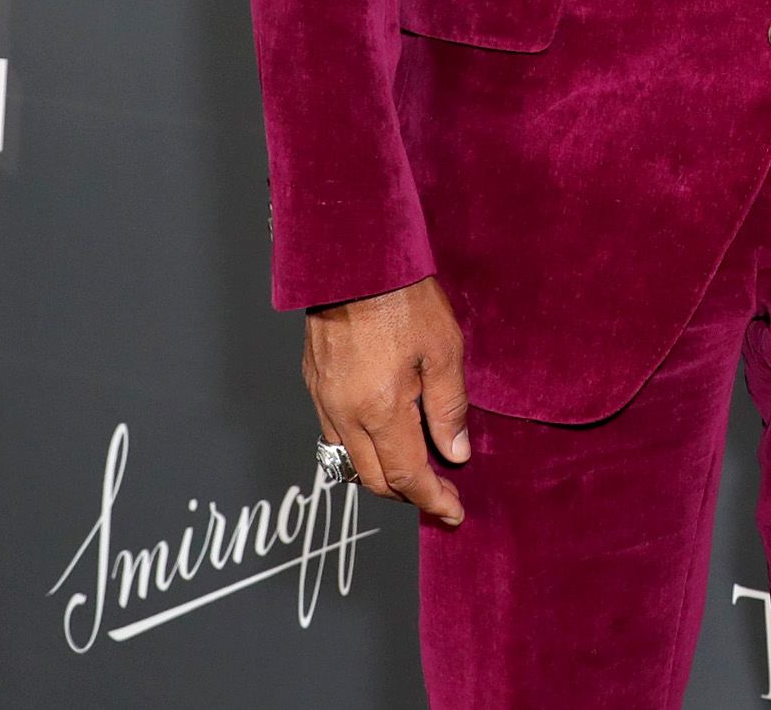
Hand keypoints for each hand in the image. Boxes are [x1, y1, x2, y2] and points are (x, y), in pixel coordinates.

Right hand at [304, 275, 471, 527]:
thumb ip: (449, 408)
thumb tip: (456, 453)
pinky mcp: (314, 384)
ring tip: (414, 468)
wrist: (353, 260)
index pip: (406, 476)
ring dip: (381, 474)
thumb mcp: (444, 350)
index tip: (453, 511)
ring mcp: (324, 400)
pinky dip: (360, 448)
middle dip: (407, 494)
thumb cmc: (403, 298)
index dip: (431, 500)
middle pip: (373, 479)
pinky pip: (334, 434)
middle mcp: (345, 414)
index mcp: (381, 409)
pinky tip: (383, 435)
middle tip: (439, 494)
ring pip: (348, 461)